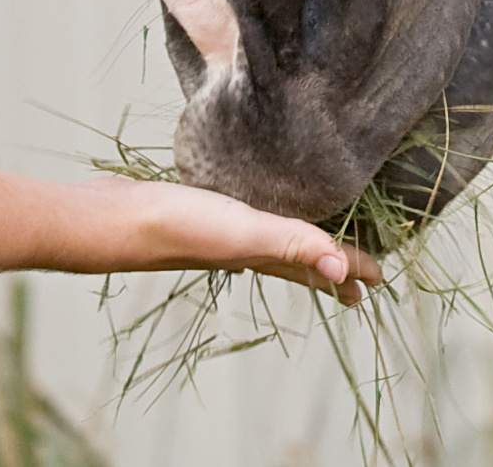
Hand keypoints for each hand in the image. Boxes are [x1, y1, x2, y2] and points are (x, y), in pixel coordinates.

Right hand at [94, 176, 380, 305]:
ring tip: (311, 249)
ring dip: (296, 247)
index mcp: (262, 252)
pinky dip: (257, 224)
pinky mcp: (201, 211)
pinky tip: (249, 215)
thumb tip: (343, 269)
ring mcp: (221, 233)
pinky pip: (242, 221)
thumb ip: (292, 244)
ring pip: (271, 243)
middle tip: (356, 280)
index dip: (350, 271)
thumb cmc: (179, 228)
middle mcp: (245, 248)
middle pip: (298, 261)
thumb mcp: (243, 232)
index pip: (317, 266)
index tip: (379, 281)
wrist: (113, 220)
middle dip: (329, 269)